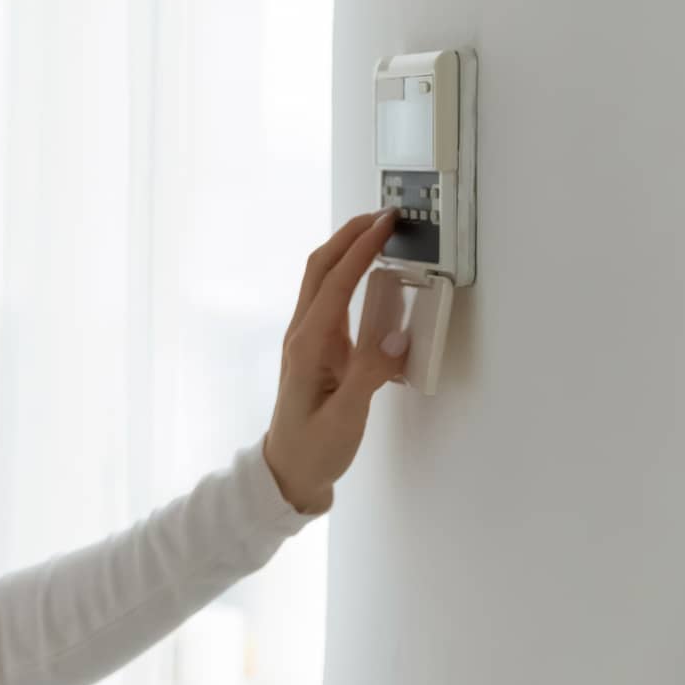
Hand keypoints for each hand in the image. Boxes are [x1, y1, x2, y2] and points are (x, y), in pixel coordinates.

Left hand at [262, 209, 409, 514]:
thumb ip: (369, 376)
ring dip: (348, 250)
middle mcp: (302, 334)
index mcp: (307, 346)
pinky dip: (349, 276)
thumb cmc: (314, 448)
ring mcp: (306, 339)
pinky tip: (371, 274)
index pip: (334, 284)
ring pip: (323, 280)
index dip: (360, 249)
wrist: (288, 470)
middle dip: (349, 235)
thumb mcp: (346, 418)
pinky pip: (332, 299)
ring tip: (379, 232)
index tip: (384, 224)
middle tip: (384, 214)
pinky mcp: (316, 347)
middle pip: (320, 268)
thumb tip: (396, 338)